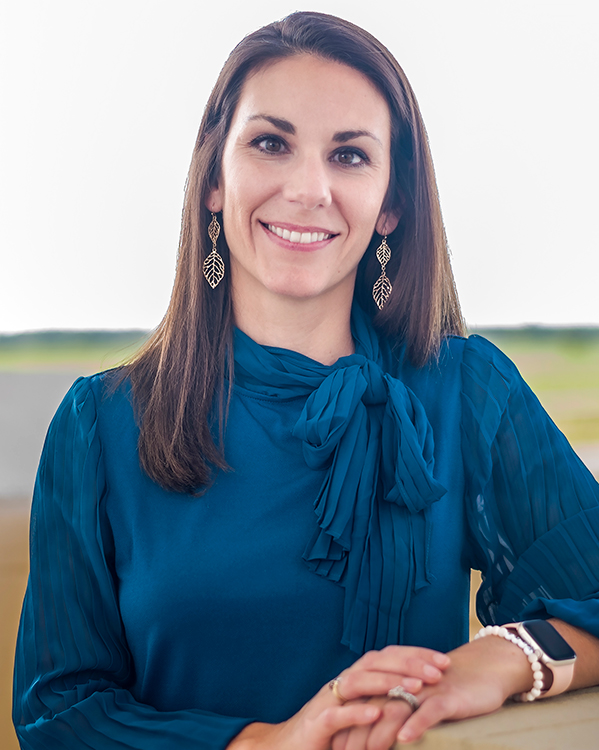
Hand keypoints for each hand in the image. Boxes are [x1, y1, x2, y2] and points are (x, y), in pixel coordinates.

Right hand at [228, 645, 449, 749]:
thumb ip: (384, 702)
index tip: (444, 661)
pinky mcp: (316, 724)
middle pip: (376, 661)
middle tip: (438, 669)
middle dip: (409, 662)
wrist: (288, 748)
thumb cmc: (330, 733)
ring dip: (387, 682)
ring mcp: (328, 701)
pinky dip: (358, 712)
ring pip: (358, 681)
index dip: (415, 655)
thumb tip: (423, 695)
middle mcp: (342, 683)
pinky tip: (378, 712)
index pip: (387, 656)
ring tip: (415, 686)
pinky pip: (337, 714)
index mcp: (355, 679)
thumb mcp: (362, 713)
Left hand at [333, 635, 534, 747]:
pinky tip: (405, 738)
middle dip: (357, 732)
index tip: (334, 747)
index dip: (349, 725)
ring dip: (380, 732)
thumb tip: (382, 735)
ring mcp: (426, 690)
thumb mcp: (421, 700)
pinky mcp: (447, 697)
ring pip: (397, 709)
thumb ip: (400, 711)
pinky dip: (416, 723)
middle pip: (375, 708)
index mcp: (397, 683)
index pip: (366, 705)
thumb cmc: (451, 690)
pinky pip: (429, 711)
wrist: (485, 669)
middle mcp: (407, 684)